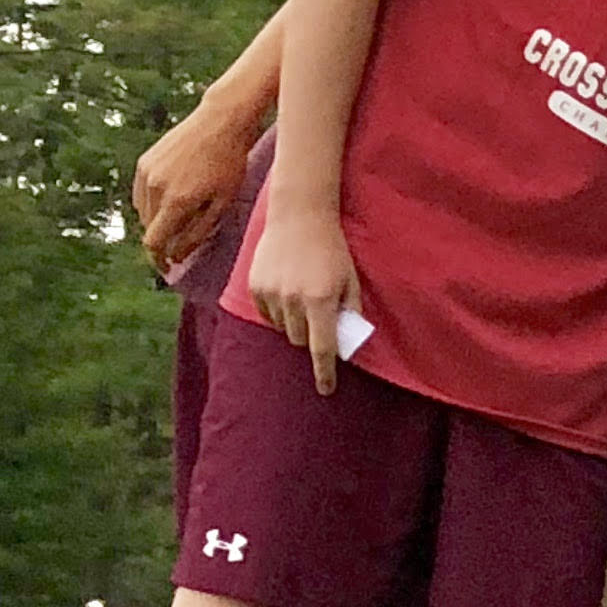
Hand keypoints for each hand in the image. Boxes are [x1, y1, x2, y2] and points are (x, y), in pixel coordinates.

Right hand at [132, 101, 261, 275]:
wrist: (221, 120)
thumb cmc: (230, 163)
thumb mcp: (223, 202)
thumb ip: (198, 233)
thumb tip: (176, 256)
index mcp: (176, 201)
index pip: (154, 242)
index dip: (159, 259)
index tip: (167, 267)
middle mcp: (155, 188)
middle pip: (148, 229)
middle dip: (163, 240)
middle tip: (182, 242)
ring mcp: (146, 173)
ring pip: (142, 212)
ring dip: (157, 222)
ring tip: (182, 217)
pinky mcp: (144, 161)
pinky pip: (140, 194)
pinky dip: (152, 203)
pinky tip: (172, 199)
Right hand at [246, 205, 361, 394]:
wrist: (300, 216)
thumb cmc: (332, 249)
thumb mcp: (351, 280)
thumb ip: (350, 311)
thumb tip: (347, 341)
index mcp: (321, 300)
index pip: (322, 348)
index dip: (325, 372)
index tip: (326, 390)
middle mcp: (293, 300)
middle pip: (300, 341)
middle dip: (311, 336)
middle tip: (318, 316)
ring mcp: (271, 293)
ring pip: (282, 329)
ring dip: (294, 323)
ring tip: (302, 296)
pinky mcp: (255, 286)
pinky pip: (266, 315)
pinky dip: (277, 312)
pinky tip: (286, 290)